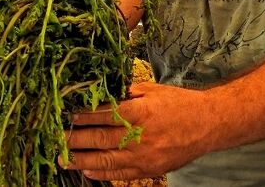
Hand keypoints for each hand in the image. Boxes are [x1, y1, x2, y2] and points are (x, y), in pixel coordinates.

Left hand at [62, 82, 213, 180]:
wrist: (209, 124)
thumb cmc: (179, 103)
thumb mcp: (152, 90)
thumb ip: (125, 93)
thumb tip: (99, 93)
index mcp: (140, 112)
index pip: (103, 114)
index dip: (82, 115)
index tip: (65, 114)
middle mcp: (141, 136)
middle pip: (100, 139)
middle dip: (74, 139)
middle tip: (55, 137)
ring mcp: (145, 156)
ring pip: (106, 160)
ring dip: (81, 160)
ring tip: (62, 158)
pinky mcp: (150, 170)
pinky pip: (121, 174)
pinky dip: (102, 173)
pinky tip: (87, 170)